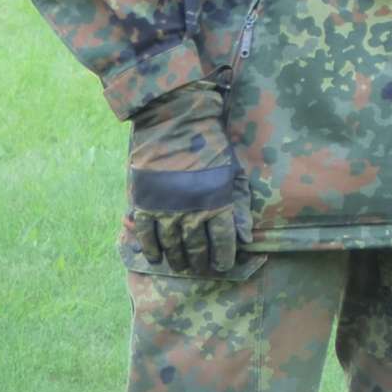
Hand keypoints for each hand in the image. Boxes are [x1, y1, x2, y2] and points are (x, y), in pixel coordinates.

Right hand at [127, 81, 247, 275]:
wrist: (176, 122)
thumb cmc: (210, 145)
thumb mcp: (232, 173)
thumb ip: (238, 206)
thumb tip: (246, 238)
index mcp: (218, 203)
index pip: (223, 241)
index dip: (222, 257)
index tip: (222, 266)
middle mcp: (192, 211)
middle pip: (196, 247)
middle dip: (200, 261)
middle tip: (201, 268)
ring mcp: (166, 209)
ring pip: (172, 245)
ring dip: (178, 259)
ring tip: (182, 267)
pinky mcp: (145, 203)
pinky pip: (147, 235)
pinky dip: (151, 249)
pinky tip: (156, 258)